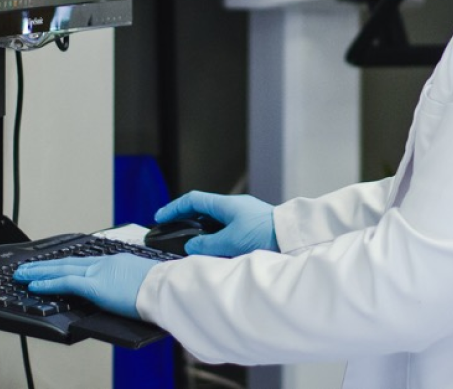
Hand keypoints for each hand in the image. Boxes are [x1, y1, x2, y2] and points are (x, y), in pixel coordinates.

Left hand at [14, 252, 159, 319]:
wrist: (167, 287)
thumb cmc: (161, 288)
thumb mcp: (142, 281)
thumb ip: (128, 284)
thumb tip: (126, 293)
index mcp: (116, 262)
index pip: (83, 263)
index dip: (64, 264)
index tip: (52, 265)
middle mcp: (104, 263)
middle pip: (67, 262)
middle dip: (45, 265)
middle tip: (27, 267)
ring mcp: (98, 273)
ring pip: (61, 270)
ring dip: (39, 272)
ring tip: (22, 274)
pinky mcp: (95, 286)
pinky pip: (65, 283)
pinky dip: (47, 284)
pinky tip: (34, 285)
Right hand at [156, 191, 276, 257]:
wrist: (292, 237)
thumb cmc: (264, 234)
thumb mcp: (230, 242)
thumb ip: (207, 245)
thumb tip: (191, 246)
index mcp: (226, 204)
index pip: (193, 200)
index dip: (174, 208)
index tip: (160, 217)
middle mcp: (234, 207)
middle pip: (203, 211)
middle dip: (186, 221)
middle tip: (174, 233)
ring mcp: (244, 216)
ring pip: (215, 222)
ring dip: (202, 233)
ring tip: (192, 247)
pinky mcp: (252, 227)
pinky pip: (227, 230)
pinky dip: (216, 238)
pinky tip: (215, 251)